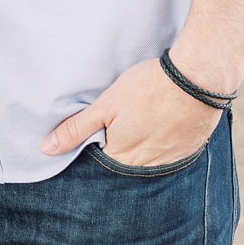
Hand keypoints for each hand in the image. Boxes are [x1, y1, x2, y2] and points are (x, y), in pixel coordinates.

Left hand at [40, 58, 220, 165]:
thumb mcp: (105, 105)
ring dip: (141, 148)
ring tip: (140, 124)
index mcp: (123, 157)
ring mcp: (170, 159)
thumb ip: (77, 128)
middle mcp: (147, 166)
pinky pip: (169, 154)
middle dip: (117, 150)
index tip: (93, 136)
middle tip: (118, 126)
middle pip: (124, 164)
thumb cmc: (148, 88)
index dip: (94, 149)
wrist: (196, 79)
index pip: (101, 164)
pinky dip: (162, 144)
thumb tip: (47, 149)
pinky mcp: (188, 149)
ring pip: (147, 161)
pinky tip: (160, 126)